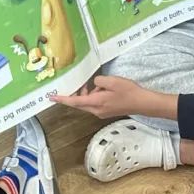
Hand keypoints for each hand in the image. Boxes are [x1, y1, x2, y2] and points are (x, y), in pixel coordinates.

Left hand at [51, 76, 174, 119]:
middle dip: (77, 93)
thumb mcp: (112, 81)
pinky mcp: (106, 112)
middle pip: (79, 103)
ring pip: (87, 103)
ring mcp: (101, 113)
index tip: (51, 97)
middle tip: (80, 82)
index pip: (74, 101)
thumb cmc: (128, 92)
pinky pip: (94, 104)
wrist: (142, 103)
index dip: (62, 99)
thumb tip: (94, 84)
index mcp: (96, 103)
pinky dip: (94, 97)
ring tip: (98, 85)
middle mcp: (96, 111)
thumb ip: (98, 81)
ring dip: (87, 94)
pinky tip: (102, 90)